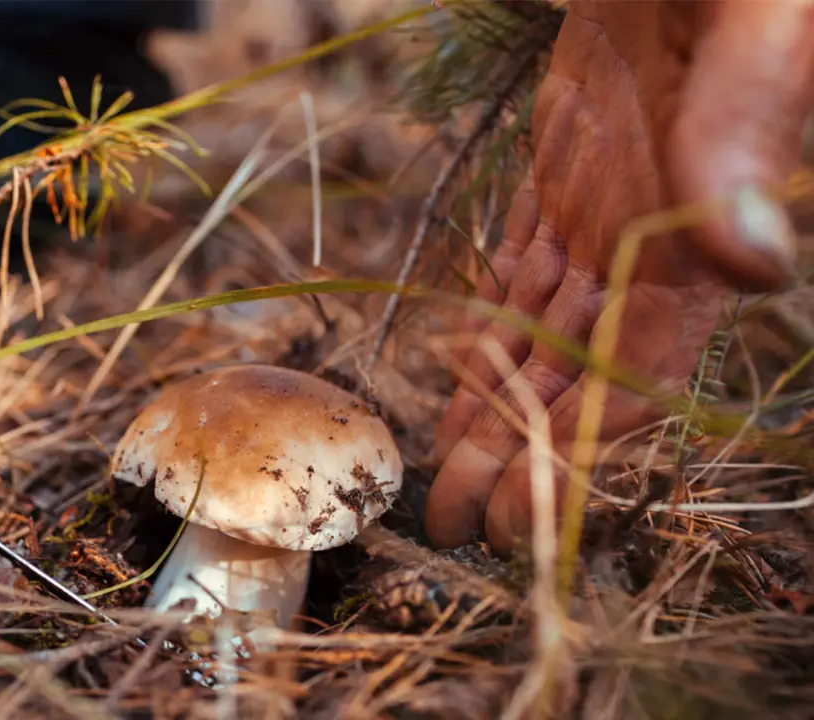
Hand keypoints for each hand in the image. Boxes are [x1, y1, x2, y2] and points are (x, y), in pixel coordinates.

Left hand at [427, 1, 813, 551]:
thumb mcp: (755, 24)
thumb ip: (746, 130)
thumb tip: (751, 264)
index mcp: (695, 226)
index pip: (639, 369)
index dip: (583, 450)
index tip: (527, 517)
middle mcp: (651, 236)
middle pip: (578, 372)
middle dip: (521, 453)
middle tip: (458, 527)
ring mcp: (605, 207)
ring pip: (541, 332)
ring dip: (496, 406)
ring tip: (450, 478)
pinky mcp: (567, 171)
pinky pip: (522, 270)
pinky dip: (490, 327)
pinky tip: (463, 375)